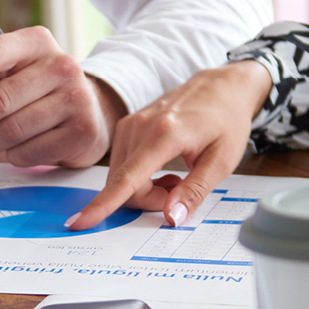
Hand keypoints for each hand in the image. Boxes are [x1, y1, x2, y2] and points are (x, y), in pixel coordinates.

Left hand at [0, 26, 125, 168]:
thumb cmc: (34, 91)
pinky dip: (15, 156)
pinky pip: (29, 153)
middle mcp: (61, 64)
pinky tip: (23, 146)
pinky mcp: (83, 130)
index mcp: (35, 42)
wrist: (89, 111)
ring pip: (10, 130)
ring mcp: (77, 97)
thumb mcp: (2, 74)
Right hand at [70, 60, 271, 230]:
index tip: (81, 222)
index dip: (104, 204)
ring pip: (122, 179)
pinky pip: (123, 166)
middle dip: (150, 200)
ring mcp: (130, 125)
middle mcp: (140, 126)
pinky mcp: (127, 127)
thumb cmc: (227, 121)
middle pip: (125, 185)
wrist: (223, 87)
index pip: (128, 178)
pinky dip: (142, 177)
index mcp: (165, 133)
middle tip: (181, 191)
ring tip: (176, 176)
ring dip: (147, 189)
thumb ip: (194, 191)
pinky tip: (165, 167)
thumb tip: (171, 217)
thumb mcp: (222, 162)